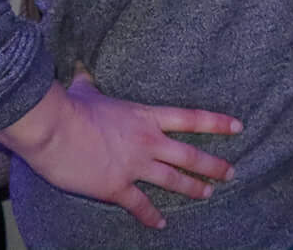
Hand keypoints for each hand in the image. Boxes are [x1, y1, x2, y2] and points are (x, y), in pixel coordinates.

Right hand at [0, 69, 239, 229]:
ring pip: (173, 180)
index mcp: (146, 117)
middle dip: (214, 165)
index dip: (218, 123)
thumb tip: (83, 68)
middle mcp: (148, 142)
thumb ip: (91, 81)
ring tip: (208, 194)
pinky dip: (151, 216)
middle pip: (190, 155)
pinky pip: (140, 205)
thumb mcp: (86, 90)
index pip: (192, 118)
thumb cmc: (69, 108)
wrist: (53, 130)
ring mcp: (134, 166)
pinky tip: (160, 224)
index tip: (239, 127)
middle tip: (231, 173)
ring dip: (193, 189)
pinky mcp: (116, 187)